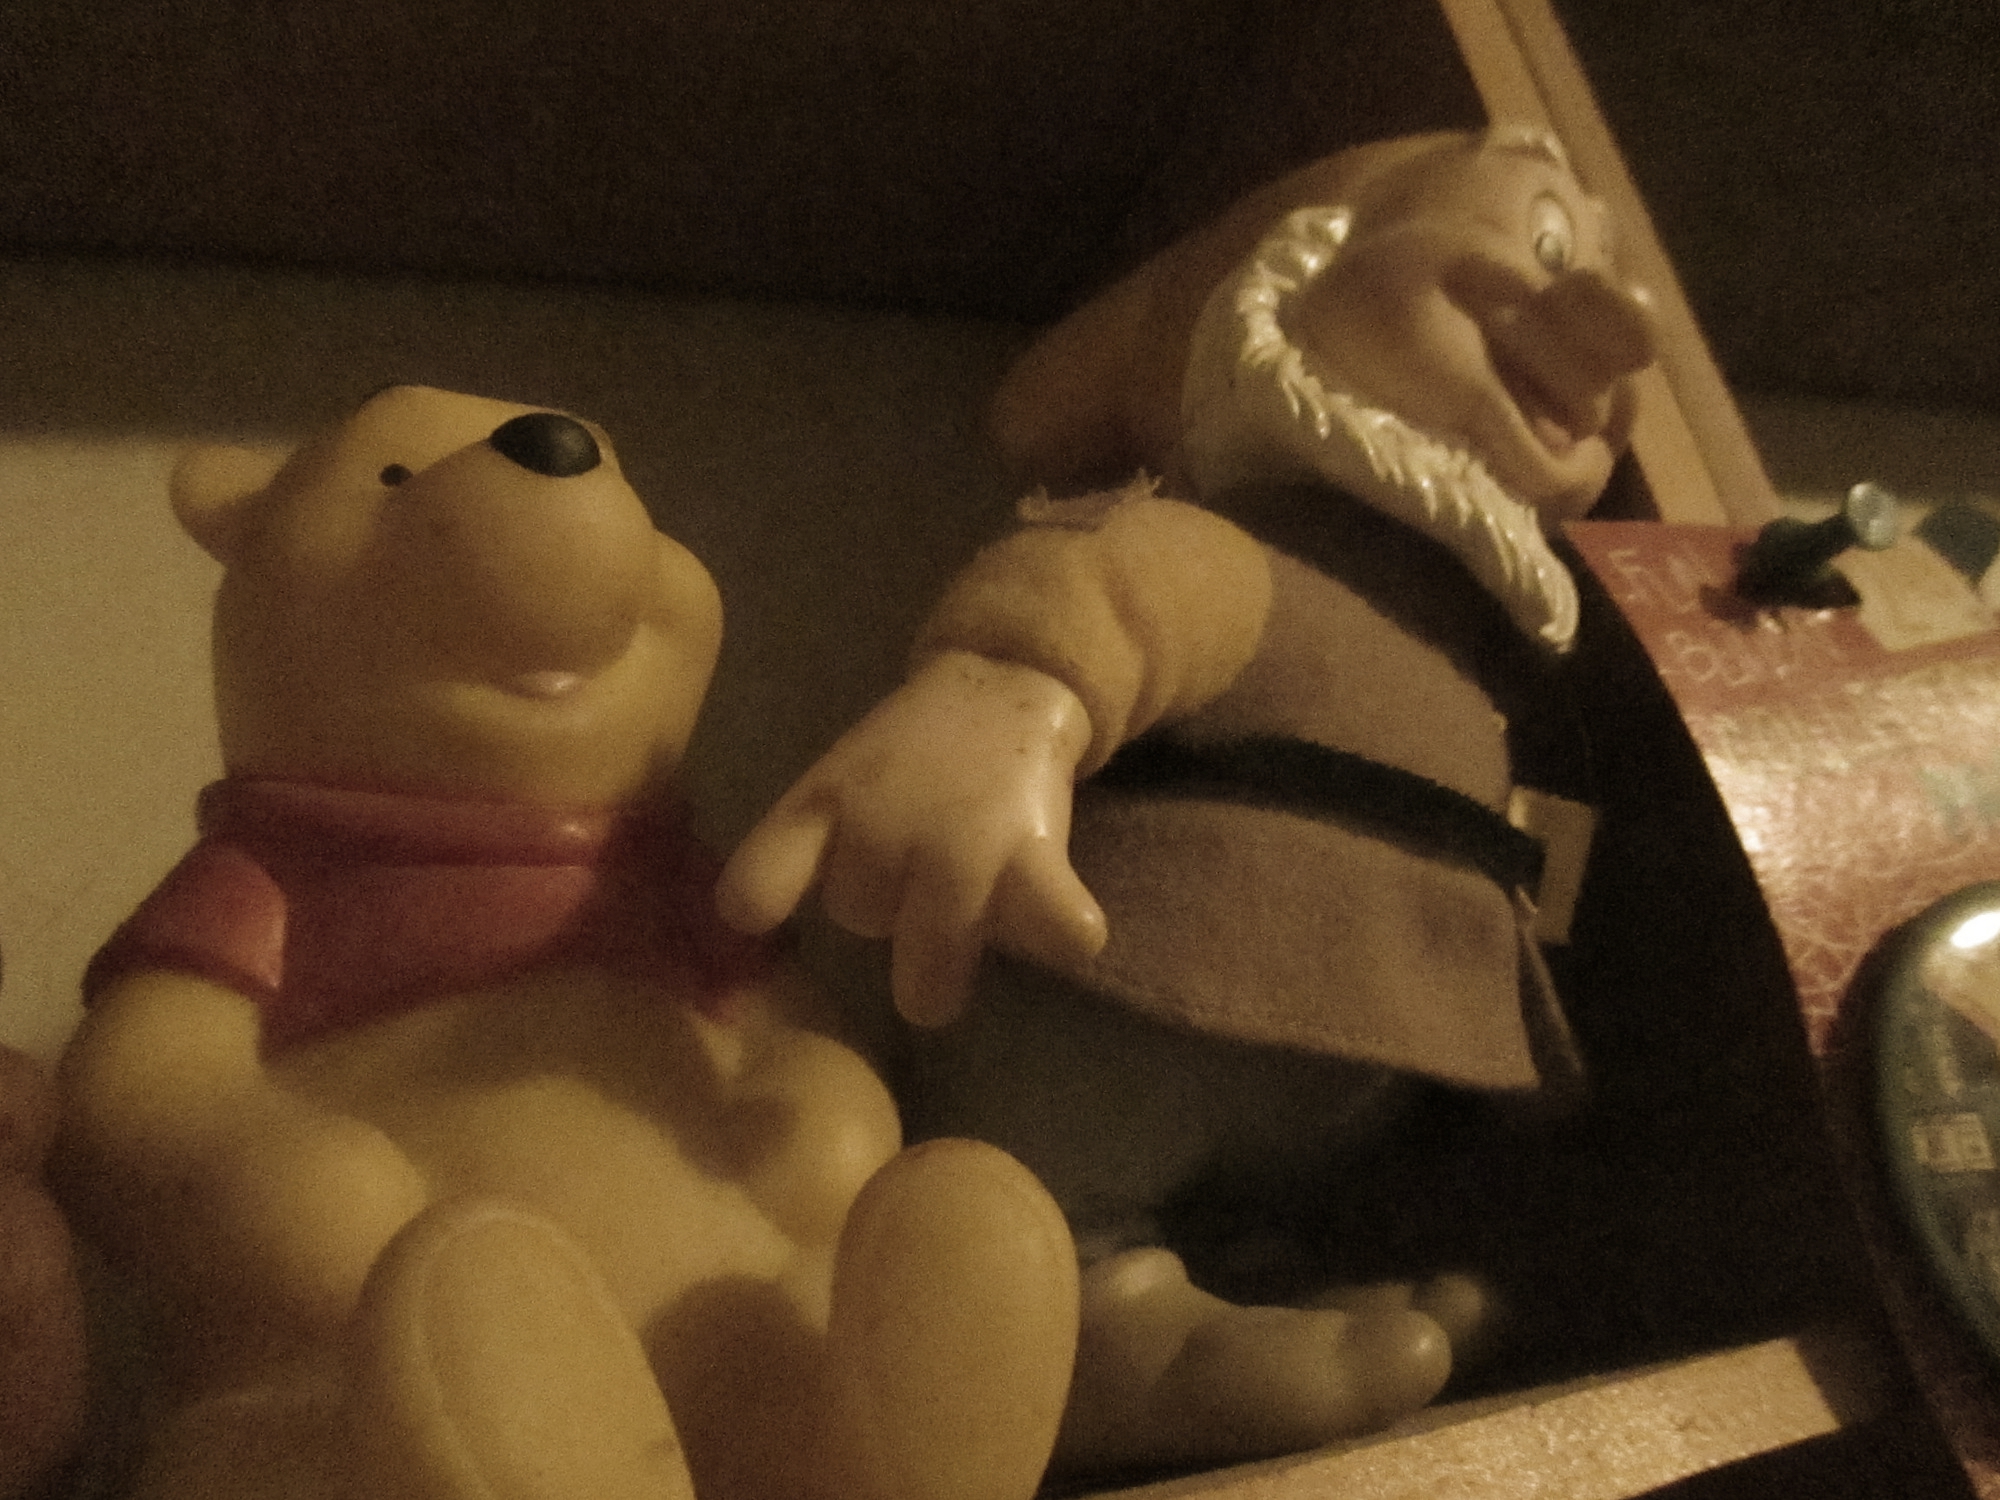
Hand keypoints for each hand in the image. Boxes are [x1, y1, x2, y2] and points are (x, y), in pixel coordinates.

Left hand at [718, 652, 1107, 1025]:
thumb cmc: (915, 753)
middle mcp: (881, 832)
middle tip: (919, 884)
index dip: (760, 908)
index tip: (769, 920)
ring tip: (975, 921)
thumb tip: (769, 938)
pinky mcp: (1034, 860)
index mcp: (824, 806)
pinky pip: (1053, 935)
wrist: (1009, 680)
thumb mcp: (841, 780)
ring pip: (930, 971)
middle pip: (861, 923)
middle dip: (889, 919)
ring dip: (948, 961)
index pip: (758, 885)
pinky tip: (1068, 920)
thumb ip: (809, 849)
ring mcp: (958, 851)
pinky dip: (1066, 934)